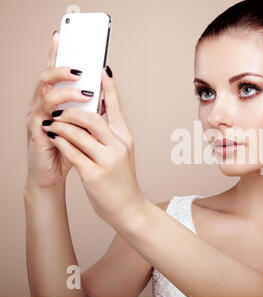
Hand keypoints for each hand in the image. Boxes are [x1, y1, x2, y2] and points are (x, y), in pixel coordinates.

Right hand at [25, 31, 105, 190]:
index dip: (55, 54)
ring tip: (86, 94)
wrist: (53, 174)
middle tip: (79, 69)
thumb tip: (105, 93)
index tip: (61, 36)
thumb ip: (88, 110)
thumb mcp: (82, 125)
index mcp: (53, 101)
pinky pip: (45, 118)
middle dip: (62, 69)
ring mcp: (37, 117)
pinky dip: (59, 114)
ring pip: (46, 95)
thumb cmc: (67, 149)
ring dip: (66, 91)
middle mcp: (41, 105)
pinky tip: (70, 114)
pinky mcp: (37, 133)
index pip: (54, 73)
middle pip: (46, 77)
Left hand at [40, 66, 145, 227]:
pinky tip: (53, 137)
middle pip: (93, 118)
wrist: (128, 207)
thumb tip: (94, 112)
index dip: (109, 88)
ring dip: (61, 125)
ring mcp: (106, 160)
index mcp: (125, 139)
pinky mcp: (93, 174)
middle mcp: (118, 146)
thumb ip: (109, 133)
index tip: (102, 70)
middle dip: (72, 111)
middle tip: (58, 108)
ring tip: (51, 122)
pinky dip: (60, 141)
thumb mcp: (121, 153)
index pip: (116, 108)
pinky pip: (71, 151)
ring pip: (79, 133)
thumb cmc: (121, 179)